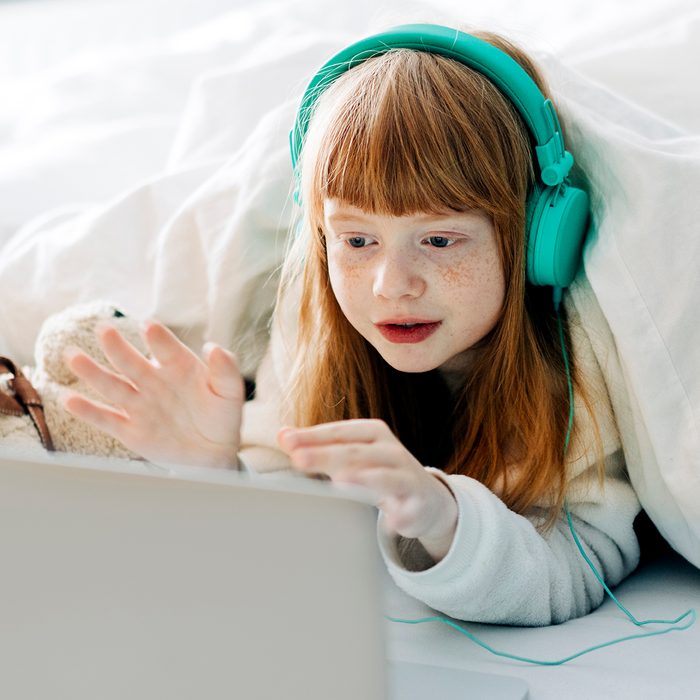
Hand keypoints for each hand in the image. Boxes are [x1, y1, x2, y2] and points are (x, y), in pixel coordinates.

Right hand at [63, 320, 244, 468]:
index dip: (159, 340)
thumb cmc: (222, 416)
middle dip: (118, 347)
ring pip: (112, 386)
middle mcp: (154, 382)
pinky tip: (68, 399)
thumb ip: (225, 371)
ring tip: (73, 356)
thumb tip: (214, 348)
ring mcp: (140, 405)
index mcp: (180, 367)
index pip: (167, 350)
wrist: (213, 453)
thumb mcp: (230, 394)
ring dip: (92, 372)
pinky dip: (88, 411)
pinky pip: (106, 419)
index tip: (149, 328)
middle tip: (104, 329)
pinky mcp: (130, 430)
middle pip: (132, 362)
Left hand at [277, 419, 457, 560]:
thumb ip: (318, 446)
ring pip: (384, 477)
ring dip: (363, 479)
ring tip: (341, 481)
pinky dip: (400, 516)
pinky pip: (408, 510)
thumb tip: (283, 436)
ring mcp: (406, 477)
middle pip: (355, 452)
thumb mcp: (351, 454)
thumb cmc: (378, 471)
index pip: (339, 432)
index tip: (287, 441)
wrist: (426, 497)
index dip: (313, 436)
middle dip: (326, 455)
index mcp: (373, 433)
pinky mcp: (418, 504)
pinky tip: (391, 522)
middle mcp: (391, 451)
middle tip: (299, 459)